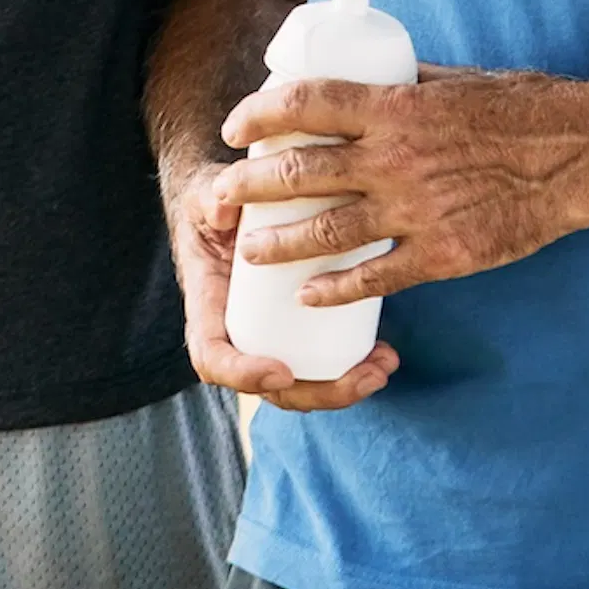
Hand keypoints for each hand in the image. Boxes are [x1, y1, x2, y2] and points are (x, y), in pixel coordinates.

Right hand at [164, 157, 397, 412]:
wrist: (226, 199)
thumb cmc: (212, 203)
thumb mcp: (204, 195)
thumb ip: (212, 200)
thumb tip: (225, 207)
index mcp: (208, 305)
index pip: (212, 356)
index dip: (244, 373)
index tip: (283, 370)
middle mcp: (235, 331)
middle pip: (270, 387)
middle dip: (319, 392)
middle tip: (367, 376)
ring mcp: (265, 335)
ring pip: (300, 383)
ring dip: (343, 386)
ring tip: (383, 366)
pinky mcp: (292, 328)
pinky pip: (316, 362)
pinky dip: (348, 367)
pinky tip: (384, 354)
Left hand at [218, 70, 588, 309]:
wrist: (579, 155)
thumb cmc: (518, 107)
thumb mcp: (451, 78)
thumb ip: (400, 81)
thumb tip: (360, 71)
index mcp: (394, 106)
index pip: (306, 103)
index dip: (258, 112)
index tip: (233, 126)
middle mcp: (395, 157)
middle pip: (300, 171)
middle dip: (247, 186)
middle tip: (219, 198)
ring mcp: (417, 209)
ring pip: (326, 231)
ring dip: (278, 243)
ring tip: (248, 250)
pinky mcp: (443, 253)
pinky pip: (376, 275)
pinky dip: (336, 287)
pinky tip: (308, 293)